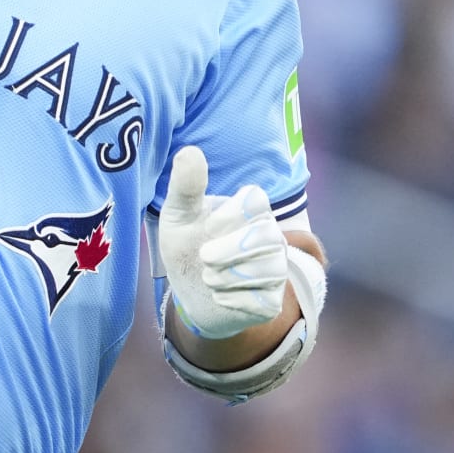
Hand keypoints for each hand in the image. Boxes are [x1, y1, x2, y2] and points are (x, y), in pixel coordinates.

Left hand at [157, 145, 288, 339]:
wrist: (189, 293)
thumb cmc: (186, 244)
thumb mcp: (178, 215)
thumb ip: (185, 186)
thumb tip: (189, 151)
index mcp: (250, 209)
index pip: (257, 201)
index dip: (232, 215)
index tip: (209, 226)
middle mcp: (270, 235)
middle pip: (267, 236)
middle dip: (229, 250)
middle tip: (204, 256)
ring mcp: (275, 268)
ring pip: (270, 270)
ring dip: (228, 277)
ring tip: (208, 277)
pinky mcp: (273, 300)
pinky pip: (264, 301)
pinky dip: (234, 300)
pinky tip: (220, 296)